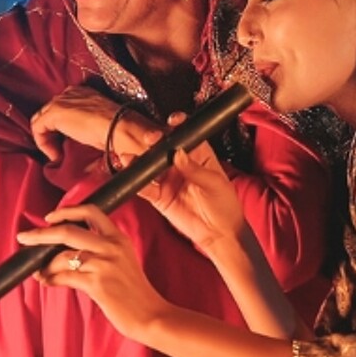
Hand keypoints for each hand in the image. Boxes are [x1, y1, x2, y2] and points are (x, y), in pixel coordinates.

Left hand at [16, 203, 171, 340]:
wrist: (151, 315)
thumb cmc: (134, 292)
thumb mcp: (124, 261)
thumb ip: (102, 250)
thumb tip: (65, 250)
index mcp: (118, 238)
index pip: (91, 211)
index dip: (66, 211)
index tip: (49, 218)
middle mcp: (111, 247)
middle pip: (68, 231)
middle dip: (41, 234)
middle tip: (24, 237)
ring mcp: (104, 264)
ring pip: (62, 256)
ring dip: (44, 265)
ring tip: (38, 272)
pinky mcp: (97, 284)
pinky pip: (64, 276)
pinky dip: (50, 278)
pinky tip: (45, 281)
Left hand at [29, 86, 156, 164]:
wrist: (118, 127)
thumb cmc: (115, 129)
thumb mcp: (99, 123)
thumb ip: (87, 124)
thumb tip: (83, 138)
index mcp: (82, 92)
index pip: (62, 107)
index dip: (61, 127)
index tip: (68, 143)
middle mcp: (69, 93)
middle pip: (48, 113)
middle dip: (51, 133)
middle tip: (60, 150)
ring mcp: (60, 101)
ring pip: (41, 120)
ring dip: (47, 140)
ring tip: (58, 155)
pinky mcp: (54, 113)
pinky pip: (38, 129)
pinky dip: (44, 144)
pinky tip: (56, 155)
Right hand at [136, 114, 247, 254]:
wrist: (219, 234)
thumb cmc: (225, 206)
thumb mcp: (215, 184)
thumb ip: (195, 169)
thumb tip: (179, 153)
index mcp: (199, 156)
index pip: (187, 136)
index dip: (179, 127)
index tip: (173, 121)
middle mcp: (181, 165)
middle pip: (164, 148)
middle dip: (156, 141)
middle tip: (151, 139)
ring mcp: (169, 180)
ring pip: (151, 166)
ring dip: (140, 160)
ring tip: (131, 157)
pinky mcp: (160, 197)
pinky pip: (145, 187)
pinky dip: (136, 181)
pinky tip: (131, 175)